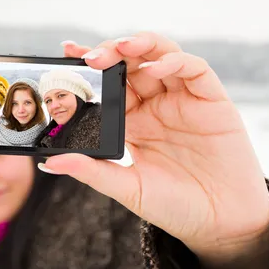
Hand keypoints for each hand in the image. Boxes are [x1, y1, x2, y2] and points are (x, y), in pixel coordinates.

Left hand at [41, 32, 268, 263]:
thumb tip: (49, 162)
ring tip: (121, 47)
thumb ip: (92, 171)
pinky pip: (194, 69)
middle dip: (111, 51)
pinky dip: (174, 61)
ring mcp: (183, 100)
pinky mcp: (211, 100)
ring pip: (161, 55)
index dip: (89, 66)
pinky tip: (155, 68)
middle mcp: (155, 105)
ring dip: (141, 45)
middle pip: (132, 63)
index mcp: (132, 121)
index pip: (107, 84)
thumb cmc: (173, 206)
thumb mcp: (127, 188)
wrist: (219, 223)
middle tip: (90, 55)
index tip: (67, 52)